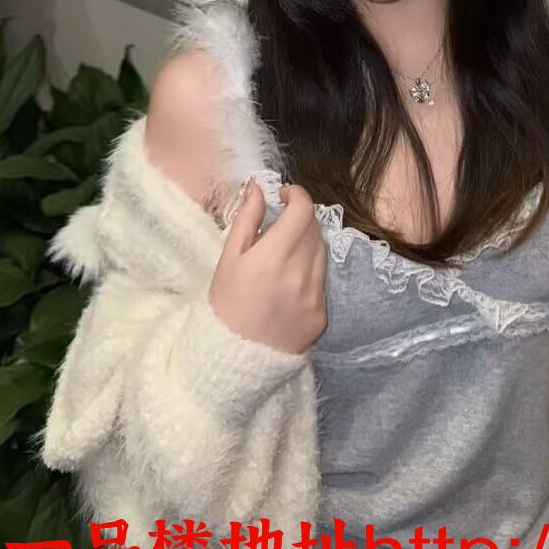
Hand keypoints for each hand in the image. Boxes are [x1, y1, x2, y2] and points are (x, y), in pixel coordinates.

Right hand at [208, 180, 327, 354]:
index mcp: (273, 257)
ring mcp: (315, 296)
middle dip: (299, 218)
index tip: (284, 196)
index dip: (297, 195)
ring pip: (321, 251)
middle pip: (314, 228)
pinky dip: (310, 271)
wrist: (235, 360)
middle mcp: (300, 274)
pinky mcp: (323, 315)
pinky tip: (289, 283)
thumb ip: (247, 219)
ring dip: (307, 243)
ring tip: (284, 255)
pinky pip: (322, 279)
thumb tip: (258, 187)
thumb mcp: (228, 259)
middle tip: (280, 226)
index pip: (303, 210)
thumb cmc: (226, 305)